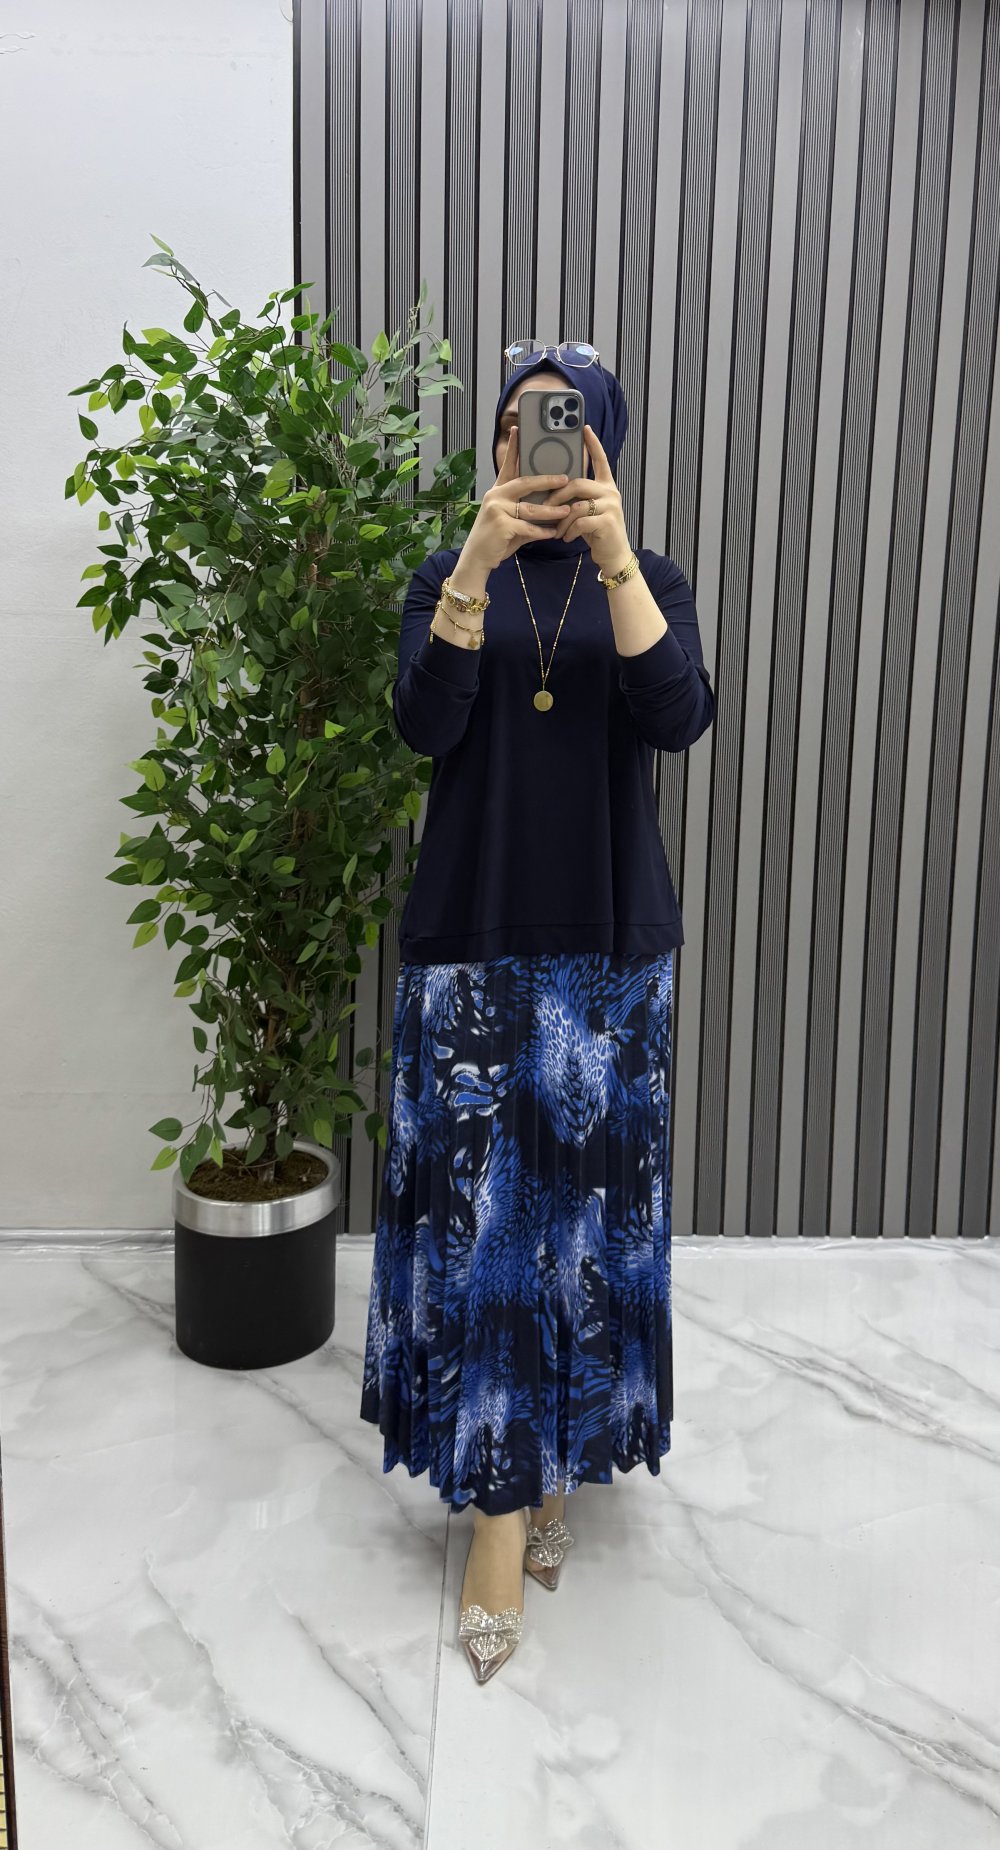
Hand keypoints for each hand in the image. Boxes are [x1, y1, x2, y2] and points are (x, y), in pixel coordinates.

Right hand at [462, 425, 571, 570]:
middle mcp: (495, 496)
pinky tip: (553, 533)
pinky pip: (528, 527)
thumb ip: (524, 510)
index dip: (513, 448)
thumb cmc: (495, 539)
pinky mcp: (501, 525)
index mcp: (497, 491)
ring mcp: (497, 510)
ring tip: (566, 510)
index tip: (518, 430)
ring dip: (551, 510)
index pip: (507, 466)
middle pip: (525, 483)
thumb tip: (548, 505)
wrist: (477, 559)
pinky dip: (542, 532)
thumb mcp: (508, 519)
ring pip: (531, 508)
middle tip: (565, 479)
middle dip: (547, 480)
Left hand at [548, 424, 632, 571]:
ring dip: (561, 519)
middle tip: (545, 506)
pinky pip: (580, 521)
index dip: (592, 444)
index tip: (584, 428)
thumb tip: (555, 487)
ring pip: (576, 504)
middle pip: (578, 483)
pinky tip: (565, 537)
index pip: (600, 460)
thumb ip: (578, 497)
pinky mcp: (608, 522)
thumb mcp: (587, 510)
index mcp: (606, 486)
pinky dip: (569, 530)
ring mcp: (611, 506)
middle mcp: (610, 492)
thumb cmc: (597, 532)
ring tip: (556, 530)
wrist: (613, 555)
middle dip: (557, 495)